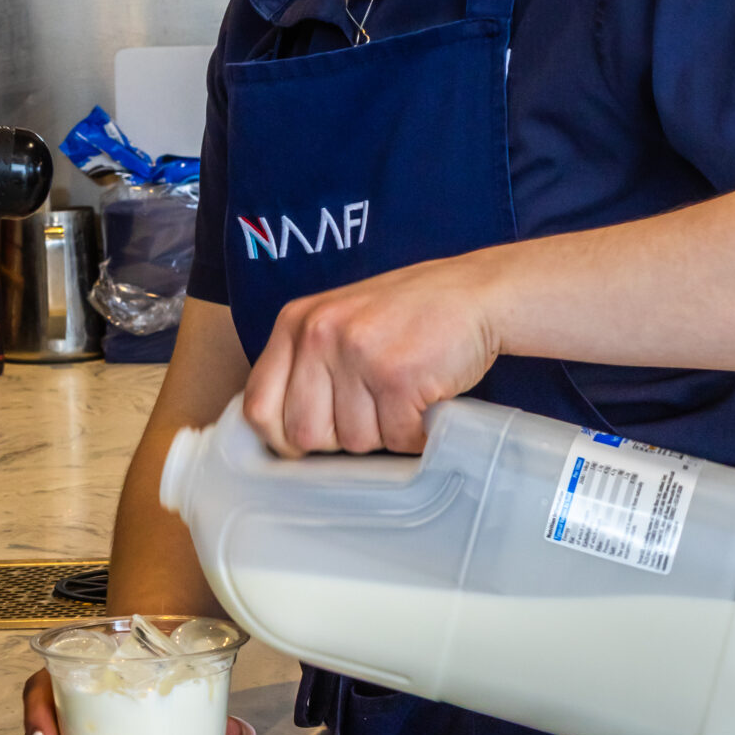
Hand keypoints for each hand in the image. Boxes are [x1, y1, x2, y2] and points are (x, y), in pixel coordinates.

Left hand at [242, 252, 504, 456]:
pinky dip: (416, 434)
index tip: (313, 438)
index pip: (258, 407)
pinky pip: (397, 439)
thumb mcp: (338, 323)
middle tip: (374, 411)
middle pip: (305, 434)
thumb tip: (283, 437)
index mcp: (295, 323)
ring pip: (354, 441)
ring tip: (403, 395)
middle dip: (342, 437)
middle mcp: (318, 334)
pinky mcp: (398, 375)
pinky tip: (425, 401)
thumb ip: (305, 367)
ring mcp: (357, 353)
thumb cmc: (408, 316)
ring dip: (385, 433)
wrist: (476, 293)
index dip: (284, 436)